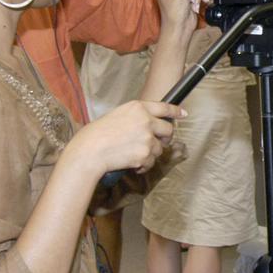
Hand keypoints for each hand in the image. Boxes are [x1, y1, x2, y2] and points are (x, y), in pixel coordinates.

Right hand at [65, 100, 184, 180]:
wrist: (89, 151)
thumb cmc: (96, 135)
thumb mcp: (117, 115)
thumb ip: (135, 117)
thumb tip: (149, 125)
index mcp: (138, 107)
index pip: (164, 107)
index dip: (176, 111)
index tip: (183, 114)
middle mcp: (146, 120)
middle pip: (168, 130)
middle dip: (165, 138)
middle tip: (157, 143)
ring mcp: (147, 137)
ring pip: (159, 148)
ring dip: (149, 153)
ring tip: (131, 154)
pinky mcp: (146, 154)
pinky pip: (151, 162)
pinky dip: (143, 165)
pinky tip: (130, 163)